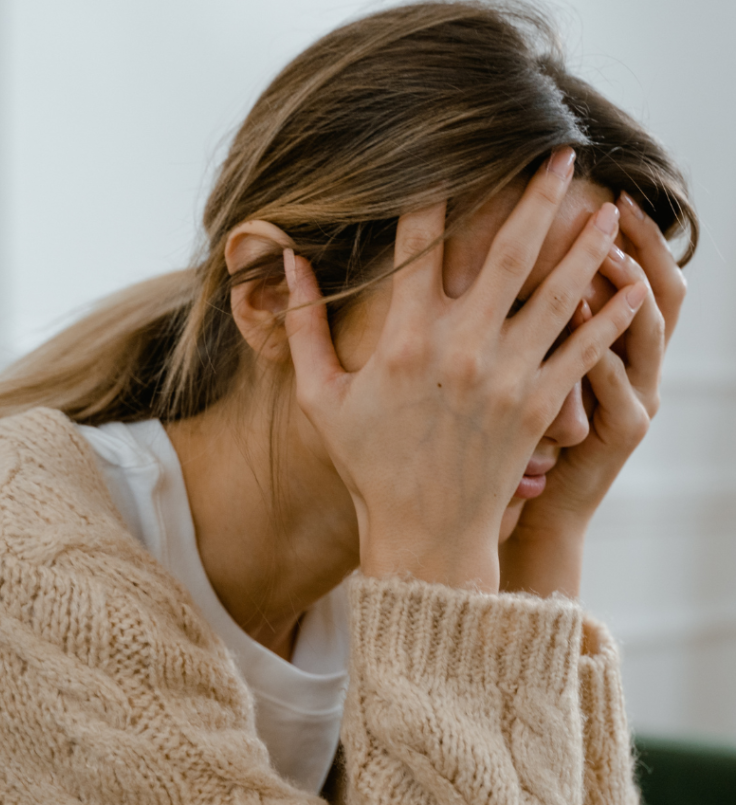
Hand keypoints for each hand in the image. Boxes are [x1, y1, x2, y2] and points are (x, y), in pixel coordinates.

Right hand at [283, 151, 648, 592]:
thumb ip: (303, 328)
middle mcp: (461, 347)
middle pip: (509, 251)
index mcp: (404, 339)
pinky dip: (612, 318)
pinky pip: (584, 351)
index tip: (450, 156)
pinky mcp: (538, 406)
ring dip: (587, 246)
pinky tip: (633, 288)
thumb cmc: (368, 464)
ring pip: (558, 293)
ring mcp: (506, 376)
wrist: (423, 532)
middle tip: (561, 152)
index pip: (422, 244)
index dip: (435, 192)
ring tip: (612, 209)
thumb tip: (290, 262)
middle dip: (537, 196)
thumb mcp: (320, 398)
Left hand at [500, 192, 686, 597]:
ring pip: (646, 331)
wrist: (527, 510)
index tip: (599, 188)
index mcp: (609, 347)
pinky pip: (615, 384)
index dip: (629, 233)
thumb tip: (506, 268)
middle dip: (638, 242)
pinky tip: (578, 315)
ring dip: (625, 287)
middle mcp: (634, 367)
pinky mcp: (620, 432)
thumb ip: (534, 327)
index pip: (632, 274)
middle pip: (658, 289)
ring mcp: (633, 398)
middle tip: (609, 200)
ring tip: (599, 249)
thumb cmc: (516, 444)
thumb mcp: (536, 380)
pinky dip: (600, 349)